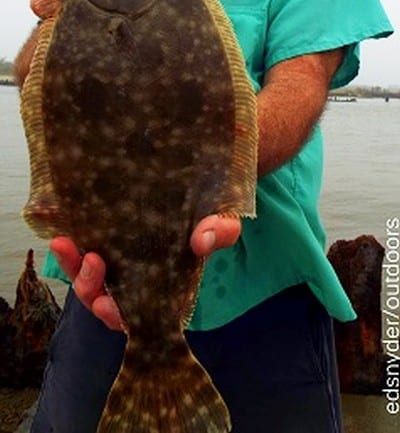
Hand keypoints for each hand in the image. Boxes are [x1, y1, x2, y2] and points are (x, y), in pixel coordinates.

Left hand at [50, 215, 240, 331]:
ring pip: (86, 280)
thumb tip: (203, 239)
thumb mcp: (221, 226)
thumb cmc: (208, 221)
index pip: (135, 315)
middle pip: (101, 300)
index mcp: (163, 292)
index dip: (116, 316)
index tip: (106, 304)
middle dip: (90, 288)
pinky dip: (69, 250)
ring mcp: (118, 267)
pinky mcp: (105, 246)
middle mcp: (135, 286)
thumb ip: (220, 232)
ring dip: (72, 267)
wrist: (198, 199)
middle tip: (92, 262)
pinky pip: (80, 256)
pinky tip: (62, 234)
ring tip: (64, 244)